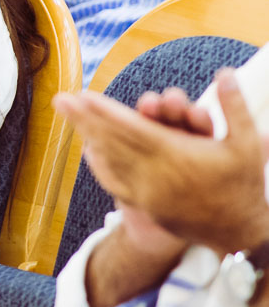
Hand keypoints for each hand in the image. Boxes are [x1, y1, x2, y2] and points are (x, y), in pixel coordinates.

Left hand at [54, 71, 268, 253]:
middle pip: (112, 142)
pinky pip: (117, 182)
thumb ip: (233, 107)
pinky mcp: (145, 205)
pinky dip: (102, 166)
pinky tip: (90, 151)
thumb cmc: (245, 185)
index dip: (106, 112)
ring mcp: (146, 192)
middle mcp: (155, 174)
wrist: (239, 234)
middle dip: (84, 119)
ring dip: (89, 137)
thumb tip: (225, 72)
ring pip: (111, 160)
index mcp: (177, 156)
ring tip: (71, 118)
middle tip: (60, 100)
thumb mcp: (247, 145)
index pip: (132, 129)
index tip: (83, 95)